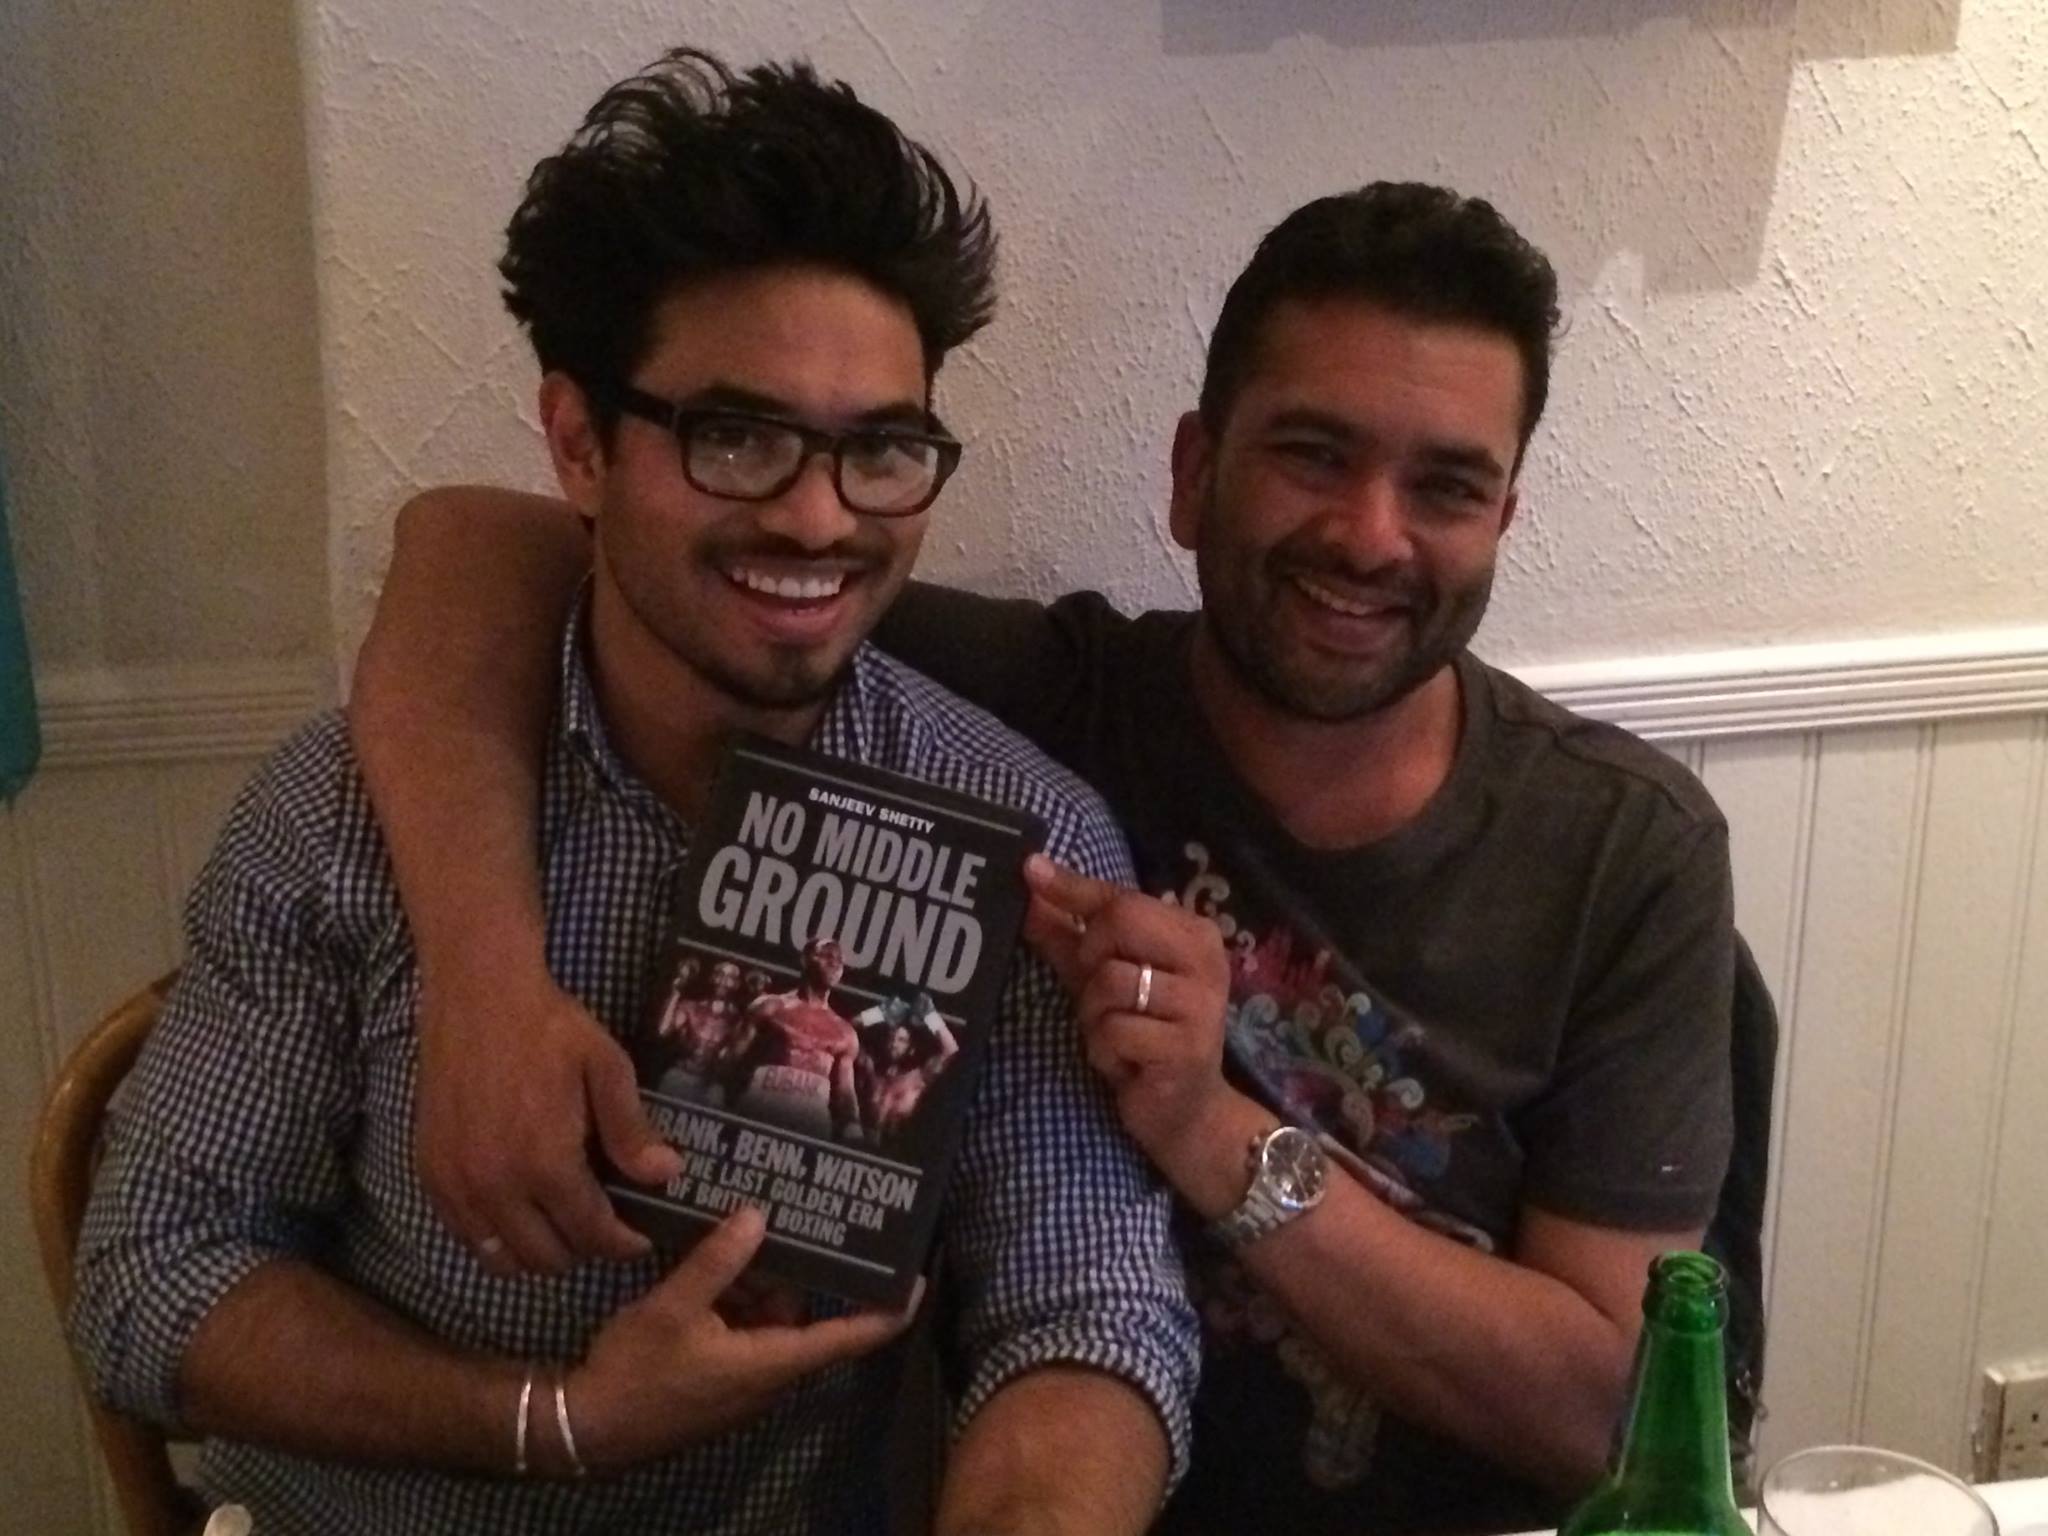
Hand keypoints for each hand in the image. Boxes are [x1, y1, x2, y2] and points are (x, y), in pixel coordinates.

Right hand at [416, 959, 681, 1273]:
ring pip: (500, 1257)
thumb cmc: (549, 1028)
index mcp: (545, 1163)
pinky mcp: (430, 1173)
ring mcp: (456, 1183)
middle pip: (546, 1257)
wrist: (477, 995)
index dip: (621, 1244)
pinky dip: (494, 1238)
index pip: (590, 1232)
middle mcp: (496, 1186)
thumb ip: (631, 1130)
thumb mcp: (607, 1069)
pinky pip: (464, 1233)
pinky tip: (517, 1214)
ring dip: (536, 1253)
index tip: (638, 1239)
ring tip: (561, 1228)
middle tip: (602, 1228)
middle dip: (582, 1251)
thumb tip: (665, 1175)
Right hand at [569, 1206, 917, 1466]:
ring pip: (767, 1313)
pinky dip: (730, 1296)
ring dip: (752, 1277)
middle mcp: (768, 1372)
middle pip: (801, 1311)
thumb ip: (717, 1261)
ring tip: (738, 1221)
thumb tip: (758, 1216)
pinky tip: (708, 1257)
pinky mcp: (718, 1373)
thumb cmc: (637, 1372)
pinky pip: (741, 1325)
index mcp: (772, 1362)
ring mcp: (742, 1375)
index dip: (887, 1312)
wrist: (585, 1425)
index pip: (848, 1338)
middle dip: (792, 1266)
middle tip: (794, 1209)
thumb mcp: (673, 1309)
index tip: (916, 1280)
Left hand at [1021, 855, 1242, 1172]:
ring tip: (1118, 1035)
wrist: (1186, 1111)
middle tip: (1103, 996)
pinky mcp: (1185, 1047)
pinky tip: (1128, 1064)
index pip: (1121, 898)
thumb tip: (1028, 883)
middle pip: (1118, 924)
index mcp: (1192, 932)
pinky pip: (1114, 1031)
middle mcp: (1205, 959)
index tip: (1029, 869)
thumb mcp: (1102, 979)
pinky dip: (1105, 1051)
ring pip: (1109, 982)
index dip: (1072, 887)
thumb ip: (1068, 934)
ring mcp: (1201, 1003)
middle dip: (1090, 960)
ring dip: (1095, 1015)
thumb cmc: (1144, 1034)